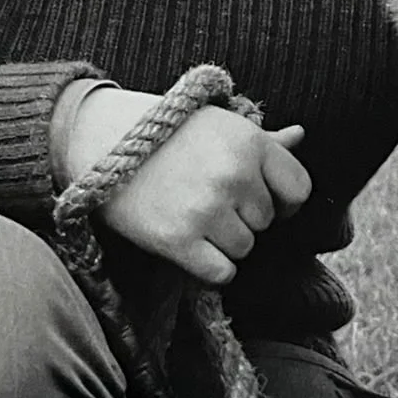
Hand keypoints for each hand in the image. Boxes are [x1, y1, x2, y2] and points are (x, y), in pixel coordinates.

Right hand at [65, 86, 310, 285]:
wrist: (96, 139)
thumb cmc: (163, 130)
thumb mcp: (215, 124)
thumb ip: (262, 139)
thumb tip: (301, 136)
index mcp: (250, 141)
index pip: (298, 189)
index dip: (283, 200)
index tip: (258, 199)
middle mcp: (234, 174)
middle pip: (266, 222)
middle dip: (242, 217)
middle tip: (205, 199)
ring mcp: (207, 208)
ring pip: (244, 249)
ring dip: (222, 242)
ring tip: (191, 216)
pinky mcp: (178, 239)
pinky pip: (221, 273)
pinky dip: (209, 267)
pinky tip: (188, 244)